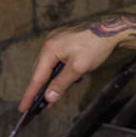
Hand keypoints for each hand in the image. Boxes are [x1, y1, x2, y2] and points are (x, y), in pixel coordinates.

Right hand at [20, 15, 135, 111]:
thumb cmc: (96, 45)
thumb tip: (49, 97)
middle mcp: (50, 42)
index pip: (37, 77)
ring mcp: (57, 39)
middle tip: (37, 106)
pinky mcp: (65, 39)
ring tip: (51, 96)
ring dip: (50, 80)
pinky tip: (64, 79)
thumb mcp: (78, 68)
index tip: (23, 108)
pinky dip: (57, 71)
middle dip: (39, 88)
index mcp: (50, 49)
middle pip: (40, 70)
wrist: (113, 28)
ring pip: (49, 64)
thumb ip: (61, 84)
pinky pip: (56, 58)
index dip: (30, 94)